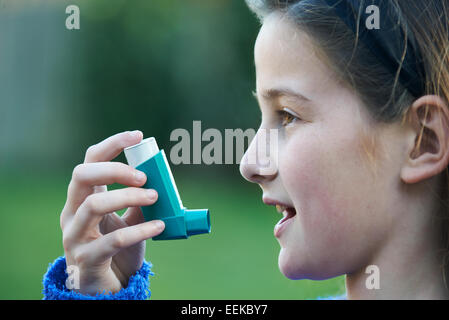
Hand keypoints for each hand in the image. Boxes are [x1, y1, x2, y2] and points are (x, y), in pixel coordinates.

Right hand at [60, 131, 164, 294]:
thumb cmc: (118, 250)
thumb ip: (140, 201)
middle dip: (115, 170)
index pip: (91, 161)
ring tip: (155, 198)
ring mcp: (74, 236)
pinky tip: (160, 227)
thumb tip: (162, 180)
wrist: (107, 287)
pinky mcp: (86, 259)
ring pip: (94, 205)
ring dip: (128, 197)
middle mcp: (72, 212)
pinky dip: (139, 230)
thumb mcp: (130, 220)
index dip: (112, 144)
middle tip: (144, 177)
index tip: (138, 136)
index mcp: (84, 197)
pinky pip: (112, 240)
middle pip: (82, 175)